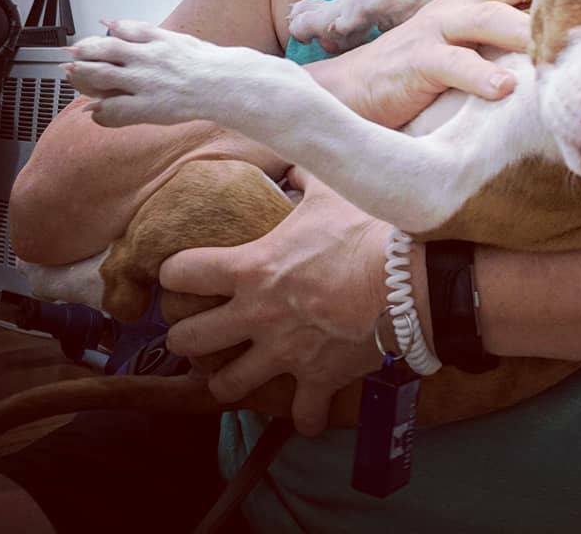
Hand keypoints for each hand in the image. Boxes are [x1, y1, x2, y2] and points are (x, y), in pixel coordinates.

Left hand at [64, 21, 276, 128]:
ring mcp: (146, 82)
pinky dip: (100, 112)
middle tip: (71, 55)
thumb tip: (124, 25)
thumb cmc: (214, 66)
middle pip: (103, 49)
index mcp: (159, 39)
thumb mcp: (184, 40)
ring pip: (100, 76)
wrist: (231, 86)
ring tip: (73, 78)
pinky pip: (114, 110)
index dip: (100, 34)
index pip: (120, 29)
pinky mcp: (148, 106)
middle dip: (83, 52)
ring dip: (82, 77)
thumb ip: (153, 33)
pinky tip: (96, 112)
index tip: (90, 39)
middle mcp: (147, 57)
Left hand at [159, 166, 391, 435]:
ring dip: (227, 381)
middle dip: (186, 336)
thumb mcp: (331, 191)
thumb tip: (295, 164)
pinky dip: (303, 416)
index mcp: (251, 268)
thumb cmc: (364, 231)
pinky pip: (301, 415)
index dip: (174, 271)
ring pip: (226, 386)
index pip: (182, 271)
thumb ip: (305, 175)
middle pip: (188, 338)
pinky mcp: (317, 379)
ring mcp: (284, 353)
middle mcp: (256, 315)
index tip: (179, 272)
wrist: (406, 280)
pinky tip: (306, 409)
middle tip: (198, 329)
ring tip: (234, 372)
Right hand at [311, 0, 562, 127]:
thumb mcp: (473, 43)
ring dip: (527, 32)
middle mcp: (462, 1)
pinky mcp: (418, 61)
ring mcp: (438, 28)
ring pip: (491, 17)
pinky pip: (453, 64)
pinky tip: (506, 90)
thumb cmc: (426, 68)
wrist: (355, 87)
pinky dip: (481, 76)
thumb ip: (511, 32)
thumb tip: (569, 40)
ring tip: (559, 53)